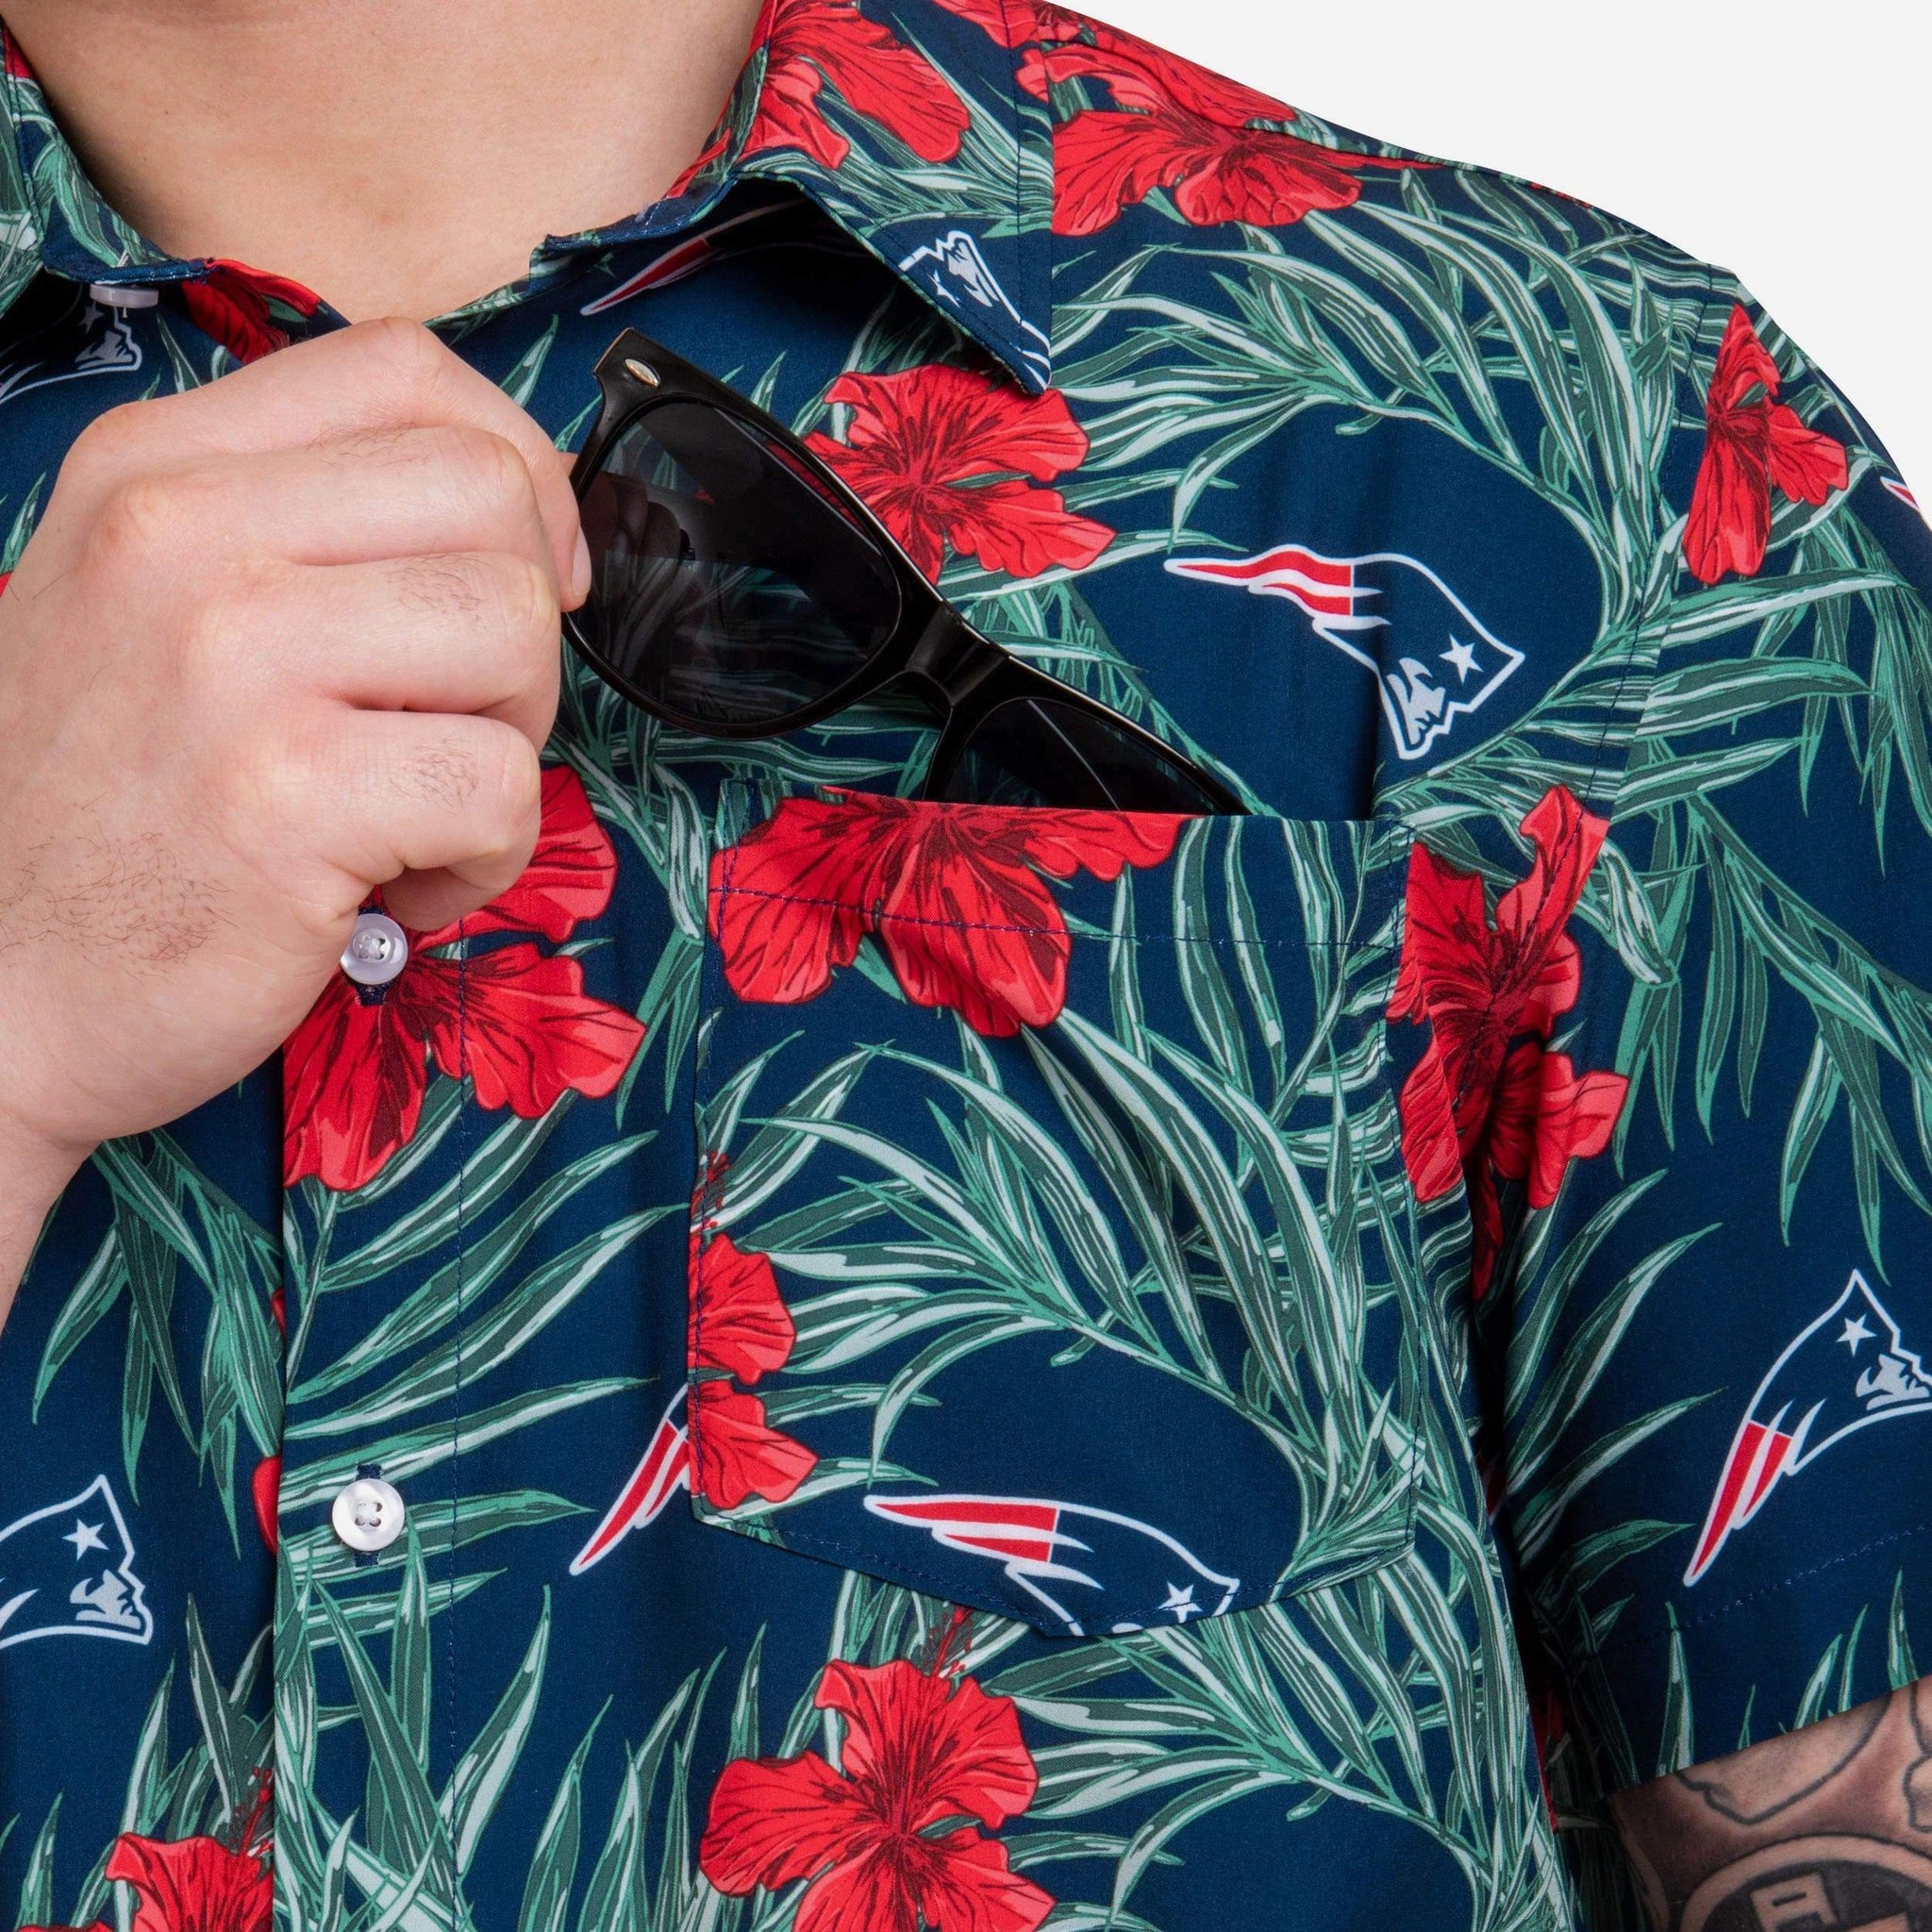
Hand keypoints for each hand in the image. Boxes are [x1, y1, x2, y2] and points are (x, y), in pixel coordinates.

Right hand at [0, 317, 587, 1318]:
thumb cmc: (99, 813)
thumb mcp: (142, 607)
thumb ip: (295, 531)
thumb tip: (510, 511)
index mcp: (155, 469)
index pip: (405, 369)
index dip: (519, 470)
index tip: (530, 576)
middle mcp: (183, 535)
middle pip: (490, 494)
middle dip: (524, 626)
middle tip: (455, 728)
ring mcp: (228, 660)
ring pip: (515, 629)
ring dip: (510, 744)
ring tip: (416, 814)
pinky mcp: (284, 796)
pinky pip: (499, 785)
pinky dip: (486, 858)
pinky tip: (395, 893)